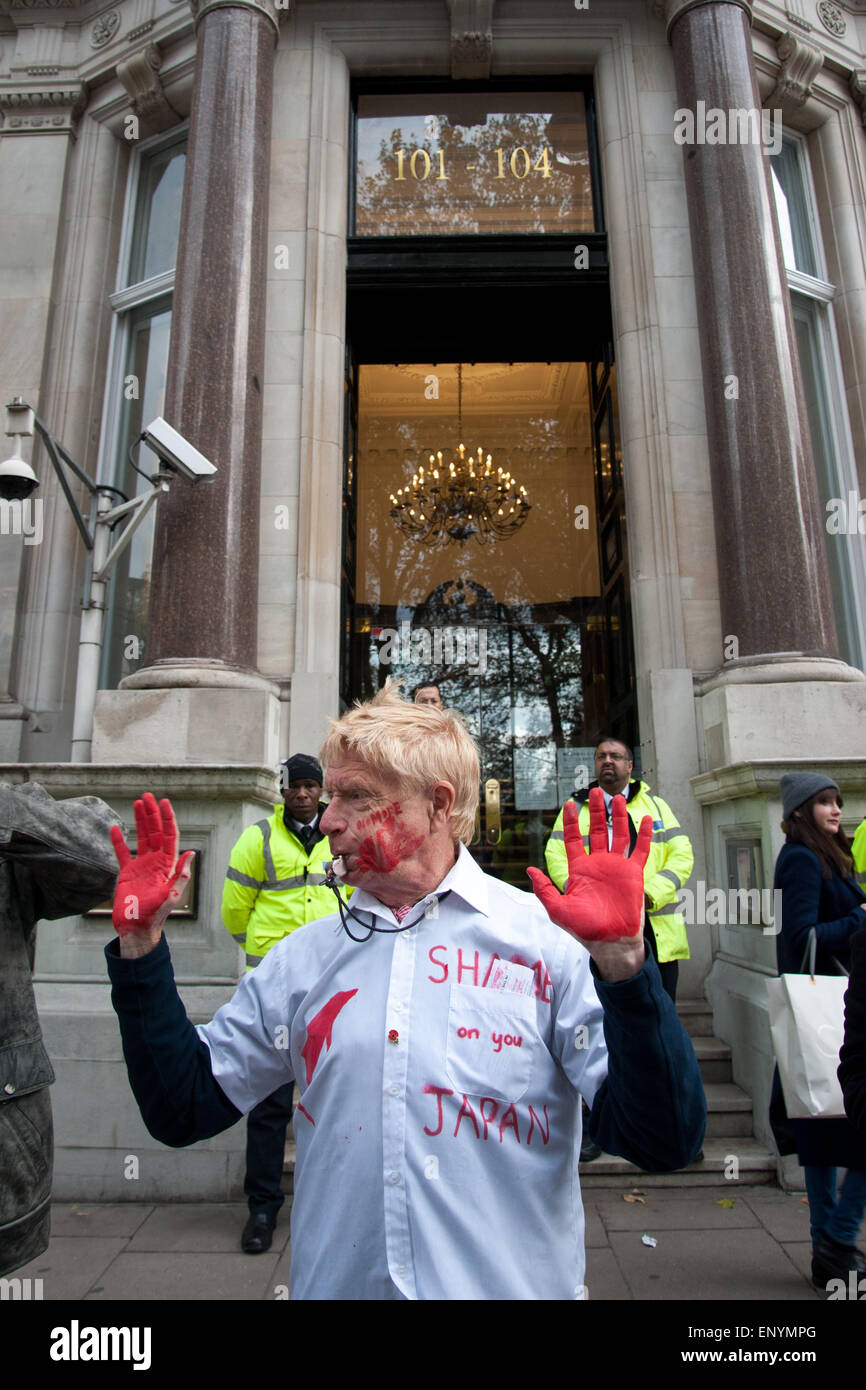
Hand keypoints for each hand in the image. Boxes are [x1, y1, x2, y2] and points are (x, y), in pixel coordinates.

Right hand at [110, 794, 192, 956]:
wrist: (136, 929)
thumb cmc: (155, 915)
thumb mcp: (170, 896)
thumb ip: (180, 875)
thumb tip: (191, 854)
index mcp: (167, 865)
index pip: (169, 836)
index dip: (167, 818)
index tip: (164, 802)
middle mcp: (156, 862)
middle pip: (156, 832)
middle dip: (153, 814)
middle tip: (148, 796)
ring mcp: (142, 866)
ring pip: (141, 838)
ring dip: (140, 821)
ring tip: (137, 803)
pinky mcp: (127, 873)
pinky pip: (123, 853)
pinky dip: (119, 840)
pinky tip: (115, 827)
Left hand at [528, 789, 651, 980]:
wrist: (610, 943)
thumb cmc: (584, 929)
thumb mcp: (558, 910)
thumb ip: (545, 889)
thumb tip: (529, 869)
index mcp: (579, 870)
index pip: (573, 839)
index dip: (570, 822)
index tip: (569, 804)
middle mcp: (598, 864)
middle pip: (596, 831)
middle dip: (595, 812)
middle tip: (595, 792)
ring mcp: (617, 868)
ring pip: (618, 835)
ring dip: (618, 817)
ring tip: (617, 798)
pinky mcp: (634, 874)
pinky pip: (640, 850)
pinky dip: (644, 835)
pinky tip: (647, 819)